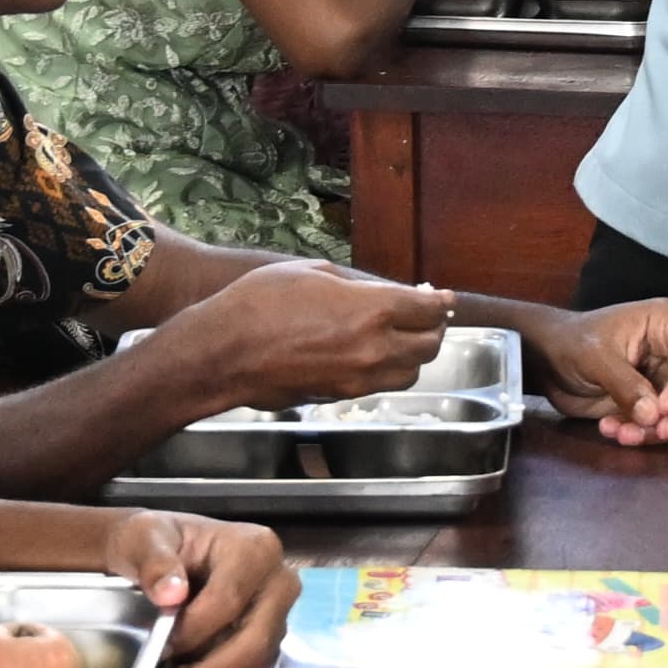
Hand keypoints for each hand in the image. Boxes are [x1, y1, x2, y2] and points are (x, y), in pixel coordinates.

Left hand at [97, 509, 296, 667]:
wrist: (157, 552)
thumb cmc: (153, 541)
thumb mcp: (144, 538)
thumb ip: (154, 562)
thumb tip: (171, 594)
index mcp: (256, 548)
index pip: (229, 600)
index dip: (193, 630)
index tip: (160, 645)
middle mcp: (279, 582)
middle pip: (253, 639)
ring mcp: (278, 614)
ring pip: (254, 664)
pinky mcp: (269, 641)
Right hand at [176, 258, 447, 408]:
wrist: (223, 352)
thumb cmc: (259, 303)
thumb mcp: (313, 272)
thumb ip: (358, 284)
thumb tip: (384, 292)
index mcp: (373, 309)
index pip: (428, 309)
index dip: (440, 302)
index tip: (444, 298)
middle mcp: (375, 347)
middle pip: (428, 345)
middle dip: (433, 328)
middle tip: (429, 316)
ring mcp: (360, 377)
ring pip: (410, 371)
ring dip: (414, 354)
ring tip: (406, 338)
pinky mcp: (342, 395)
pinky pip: (383, 384)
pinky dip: (390, 370)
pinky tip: (376, 354)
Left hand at [527, 300, 667, 445]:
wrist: (550, 361)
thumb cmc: (572, 343)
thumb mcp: (595, 357)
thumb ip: (625, 385)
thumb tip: (655, 417)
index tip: (664, 410)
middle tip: (661, 433)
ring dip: (665, 430)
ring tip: (623, 434)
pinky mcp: (664, 402)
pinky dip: (650, 436)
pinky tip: (615, 430)